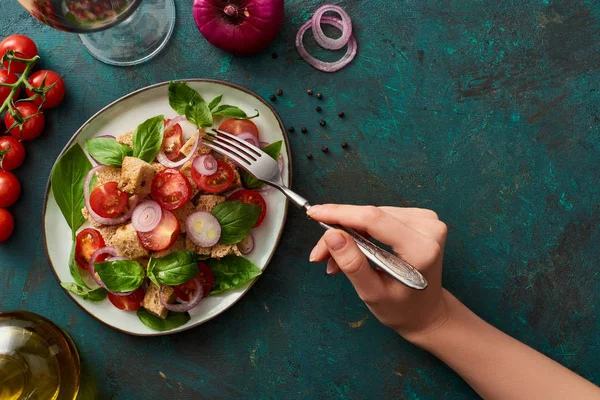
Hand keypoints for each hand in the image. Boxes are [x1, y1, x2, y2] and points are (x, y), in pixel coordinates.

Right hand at [307, 204, 449, 339]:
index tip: (314, 213)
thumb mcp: (372, 293)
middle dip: (339, 230)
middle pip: (370, 216)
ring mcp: (427, 220)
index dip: (340, 213)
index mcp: (422, 249)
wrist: (427, 311)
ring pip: (372, 215)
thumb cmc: (402, 308)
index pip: (374, 219)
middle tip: (320, 253)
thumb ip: (352, 264)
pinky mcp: (420, 217)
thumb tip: (331, 235)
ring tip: (334, 258)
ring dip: (348, 232)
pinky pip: (380, 216)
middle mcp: (428, 228)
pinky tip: (352, 248)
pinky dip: (361, 231)